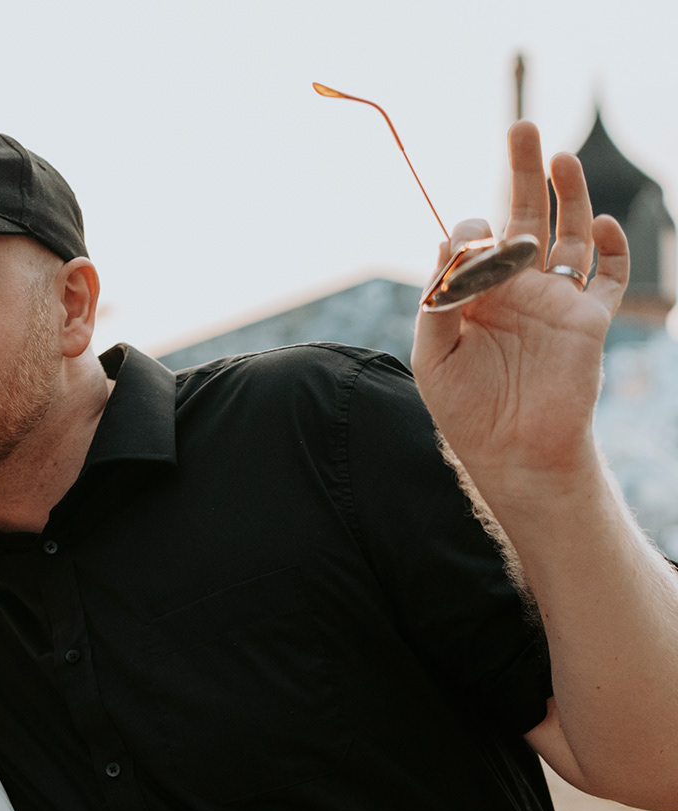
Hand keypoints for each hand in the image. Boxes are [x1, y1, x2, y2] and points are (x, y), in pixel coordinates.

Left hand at [410, 121, 628, 496]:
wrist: (512, 451)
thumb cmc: (464, 408)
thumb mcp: (433, 354)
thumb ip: (436, 300)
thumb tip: (445, 242)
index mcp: (474, 295)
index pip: (475, 241)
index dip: (470, 232)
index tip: (464, 247)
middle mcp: (515, 290)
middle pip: (523, 216)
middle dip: (521, 172)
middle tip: (520, 126)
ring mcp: (554, 301)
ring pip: (567, 235)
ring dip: (567, 194)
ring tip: (558, 157)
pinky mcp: (588, 319)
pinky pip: (608, 276)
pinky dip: (609, 247)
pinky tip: (596, 225)